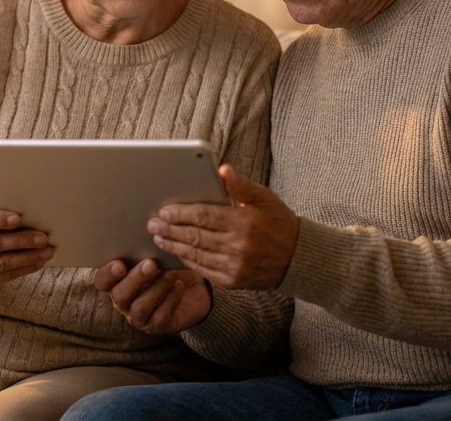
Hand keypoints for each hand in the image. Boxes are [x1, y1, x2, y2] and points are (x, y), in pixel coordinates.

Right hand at [94, 258, 211, 334]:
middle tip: (151, 264)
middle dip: (135, 279)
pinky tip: (179, 287)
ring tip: (171, 273)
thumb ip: (148, 248)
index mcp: (118, 281)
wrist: (196, 287)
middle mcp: (124, 301)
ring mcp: (139, 317)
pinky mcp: (157, 326)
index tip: (120, 264)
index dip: (107, 274)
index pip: (102, 281)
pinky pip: (160, 317)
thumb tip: (150, 230)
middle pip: (120, 295)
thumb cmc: (171, 266)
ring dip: (156, 288)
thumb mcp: (160, 254)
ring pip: (140, 307)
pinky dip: (170, 300)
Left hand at [148, 164, 299, 288]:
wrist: (298, 259)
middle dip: (170, 229)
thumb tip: (221, 169)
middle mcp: (237, 246)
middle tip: (152, 224)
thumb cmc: (280, 223)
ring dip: (173, 245)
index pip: (203, 216)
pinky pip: (203, 269)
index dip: (180, 213)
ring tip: (158, 238)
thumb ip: (240, 185)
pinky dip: (187, 261)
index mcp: (243, 222)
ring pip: (195, 254)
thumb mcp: (265, 198)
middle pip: (194, 235)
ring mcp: (234, 266)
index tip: (163, 211)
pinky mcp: (232, 280)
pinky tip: (176, 253)